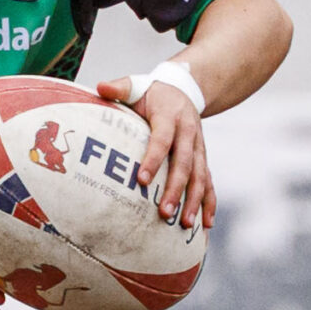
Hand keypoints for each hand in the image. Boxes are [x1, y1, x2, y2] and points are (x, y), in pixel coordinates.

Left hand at [97, 77, 215, 227]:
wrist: (184, 90)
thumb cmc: (153, 94)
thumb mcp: (137, 86)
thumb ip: (120, 88)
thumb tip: (100, 87)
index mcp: (170, 116)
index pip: (162, 139)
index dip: (154, 159)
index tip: (142, 180)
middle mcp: (189, 133)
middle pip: (184, 163)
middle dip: (176, 189)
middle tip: (164, 212)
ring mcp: (199, 148)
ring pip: (200, 176)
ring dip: (194, 201)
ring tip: (185, 224)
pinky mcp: (203, 159)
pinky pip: (209, 182)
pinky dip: (209, 203)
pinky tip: (207, 224)